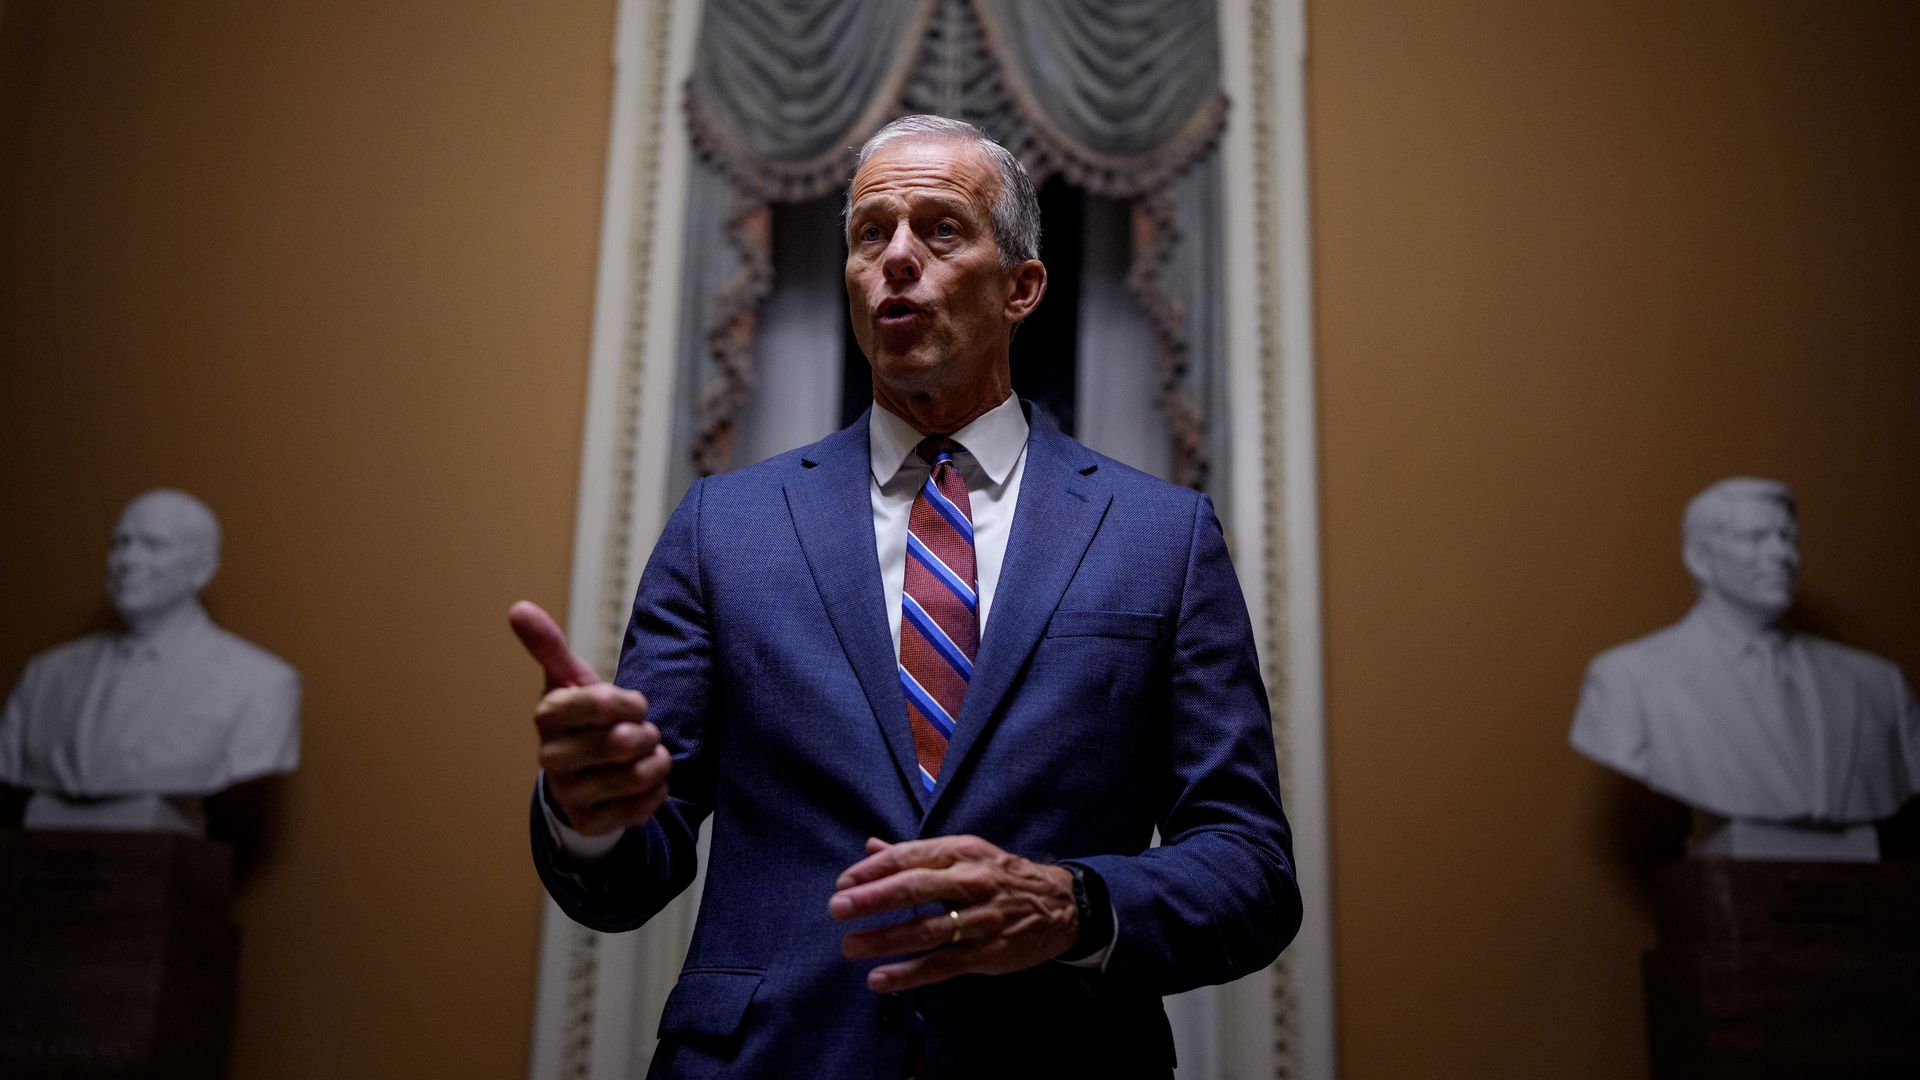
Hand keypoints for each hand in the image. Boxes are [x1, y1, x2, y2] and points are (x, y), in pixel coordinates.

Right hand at [510, 600, 670, 835]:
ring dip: (656, 762)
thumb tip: (518, 607)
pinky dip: (656, 791)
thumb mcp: (568, 680)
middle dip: (646, 733)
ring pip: (637, 775)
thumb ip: (548, 646)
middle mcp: (551, 758)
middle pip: (622, 741)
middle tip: (644, 732)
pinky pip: (642, 807)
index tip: (635, 704)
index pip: (600, 702)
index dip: (629, 702)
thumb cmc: (581, 719)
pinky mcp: (590, 823)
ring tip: (647, 755)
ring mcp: (569, 794)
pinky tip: (645, 783)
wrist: (579, 777)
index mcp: (547, 717)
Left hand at [829, 835, 1078, 991]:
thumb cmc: (1000, 876)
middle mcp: (971, 882)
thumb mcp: (964, 854)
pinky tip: (880, 980)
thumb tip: (869, 846)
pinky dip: (908, 974)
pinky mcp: (987, 954)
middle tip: (838, 909)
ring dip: (884, 939)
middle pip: (915, 889)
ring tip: (850, 946)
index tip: (843, 883)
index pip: (909, 856)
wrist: (1059, 905)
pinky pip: (942, 965)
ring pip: (926, 930)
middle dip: (873, 899)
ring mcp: (980, 920)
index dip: (873, 869)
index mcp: (961, 852)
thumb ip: (915, 854)